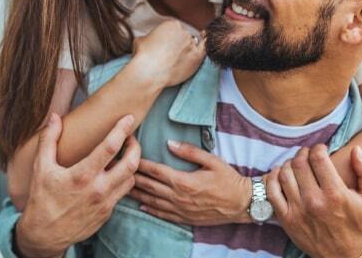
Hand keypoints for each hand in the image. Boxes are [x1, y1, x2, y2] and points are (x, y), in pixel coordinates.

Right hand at [15, 113, 141, 257]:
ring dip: (131, 165)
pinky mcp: (107, 213)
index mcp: (82, 176)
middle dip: (136, 147)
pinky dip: (122, 180)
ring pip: (131, 179)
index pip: (110, 147)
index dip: (122, 130)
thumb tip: (55, 118)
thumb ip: (49, 140)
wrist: (45, 234)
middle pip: (131, 164)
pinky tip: (113, 174)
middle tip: (131, 137)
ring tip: (123, 155)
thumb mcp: (41, 167)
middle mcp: (98, 190)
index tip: (128, 118)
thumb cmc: (42, 199)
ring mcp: (105, 203)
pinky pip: (122, 193)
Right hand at [129, 20, 204, 87]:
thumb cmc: (143, 56)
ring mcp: (191, 44)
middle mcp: (183, 31)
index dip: (169, 38)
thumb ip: (150, 37)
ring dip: (187, 49)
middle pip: (184, 36)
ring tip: (178, 59)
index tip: (164, 46)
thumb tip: (149, 40)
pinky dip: (203, 47)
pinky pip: (204, 49)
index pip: (174, 29)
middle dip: (178, 43)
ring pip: (192, 44)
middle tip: (170, 54)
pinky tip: (202, 48)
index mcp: (171, 24)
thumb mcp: (141, 40)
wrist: (149, 71)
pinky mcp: (197, 57)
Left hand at [129, 139, 251, 225]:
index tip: (128, 154)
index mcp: (184, 180)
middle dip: (132, 177)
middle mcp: (179, 197)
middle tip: (118, 170)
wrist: (243, 204)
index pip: (155, 170)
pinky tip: (141, 206)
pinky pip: (163, 215)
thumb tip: (170, 143)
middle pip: (149, 186)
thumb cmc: (229, 180)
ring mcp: (181, 209)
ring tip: (122, 187)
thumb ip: (190, 151)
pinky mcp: (185, 218)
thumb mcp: (212, 161)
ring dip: (137, 194)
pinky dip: (150, 210)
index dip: (140, 162)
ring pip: (152, 201)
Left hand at [267, 145, 361, 257]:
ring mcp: (297, 210)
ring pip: (284, 174)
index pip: (318, 159)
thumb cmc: (356, 223)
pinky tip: (280, 172)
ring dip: (288, 163)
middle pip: (299, 164)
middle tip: (307, 153)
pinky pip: (271, 191)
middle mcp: (314, 201)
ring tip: (296, 163)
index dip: (318, 148)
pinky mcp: (285, 218)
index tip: (321, 148)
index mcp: (335, 194)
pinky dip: (273, 177)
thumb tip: (356, 150)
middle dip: (303, 153)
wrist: (341, 254)